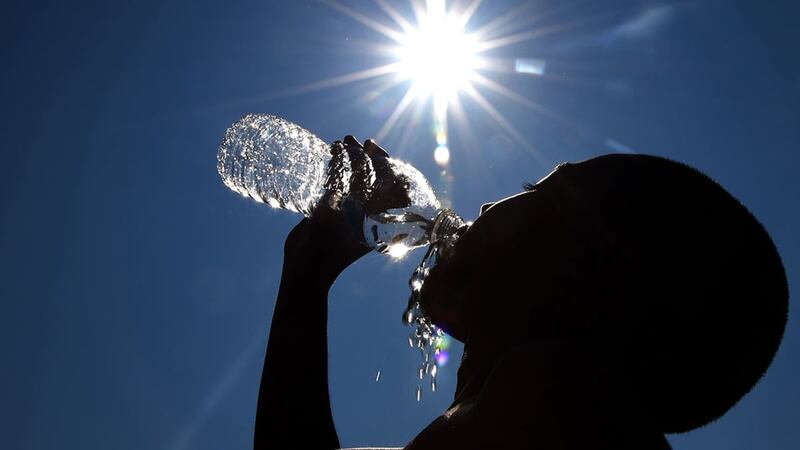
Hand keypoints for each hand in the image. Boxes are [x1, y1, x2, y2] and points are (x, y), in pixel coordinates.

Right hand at [282, 135, 387, 286]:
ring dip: (349, 159)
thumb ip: (372, 206)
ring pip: (354, 179)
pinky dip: (336, 168)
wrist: (305, 268)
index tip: (371, 147)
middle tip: (353, 139)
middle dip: (364, 156)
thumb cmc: (333, 251)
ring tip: (339, 141)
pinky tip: (330, 153)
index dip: (383, 163)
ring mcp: (349, 211)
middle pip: (372, 178)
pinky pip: (338, 184)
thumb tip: (404, 189)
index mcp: (378, 219)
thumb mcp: (354, 225)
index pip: (390, 186)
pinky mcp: (331, 211)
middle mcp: (367, 213)